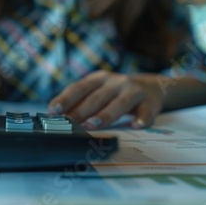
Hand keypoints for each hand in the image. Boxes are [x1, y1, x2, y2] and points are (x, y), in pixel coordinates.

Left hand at [48, 71, 163, 128]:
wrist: (152, 87)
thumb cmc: (116, 93)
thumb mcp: (99, 90)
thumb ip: (81, 101)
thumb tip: (56, 117)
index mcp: (99, 79)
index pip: (79, 88)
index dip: (65, 99)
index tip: (53, 111)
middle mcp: (115, 82)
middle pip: (96, 97)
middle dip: (81, 111)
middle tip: (69, 123)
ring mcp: (133, 91)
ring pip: (119, 103)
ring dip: (105, 115)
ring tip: (92, 125)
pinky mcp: (149, 103)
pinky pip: (145, 112)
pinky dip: (141, 119)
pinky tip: (136, 125)